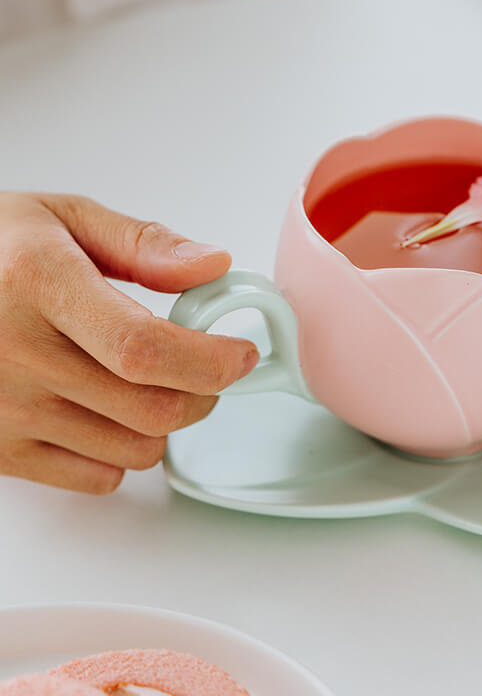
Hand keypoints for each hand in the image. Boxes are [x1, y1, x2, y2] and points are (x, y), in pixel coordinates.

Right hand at [0, 193, 257, 493]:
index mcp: (37, 283)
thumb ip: (142, 243)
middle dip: (205, 394)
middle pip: (149, 408)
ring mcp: (1, 409)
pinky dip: (123, 454)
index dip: (209, 360)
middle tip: (211, 370)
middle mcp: (14, 354)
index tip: (241, 355)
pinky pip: (92, 479)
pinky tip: (112, 413)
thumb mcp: (62, 219)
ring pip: (131, 450)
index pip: (143, 347)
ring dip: (168, 424)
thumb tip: (211, 265)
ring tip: (158, 386)